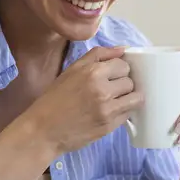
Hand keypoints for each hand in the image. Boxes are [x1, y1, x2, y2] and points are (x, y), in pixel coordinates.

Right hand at [25, 47, 142, 154]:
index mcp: (92, 72)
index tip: (112, 76)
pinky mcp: (110, 126)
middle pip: (131, 81)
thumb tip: (123, 49)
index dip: (119, 70)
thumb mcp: (72, 70)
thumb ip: (98, 55)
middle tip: (111, 90)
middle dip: (123, 85)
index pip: (124, 65)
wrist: (43, 130)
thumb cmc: (55, 99)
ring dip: (128, 99)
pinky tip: (110, 112)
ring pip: (136, 98)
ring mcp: (108, 109)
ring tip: (115, 101)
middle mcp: (103, 89)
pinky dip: (123, 112)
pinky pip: (128, 114)